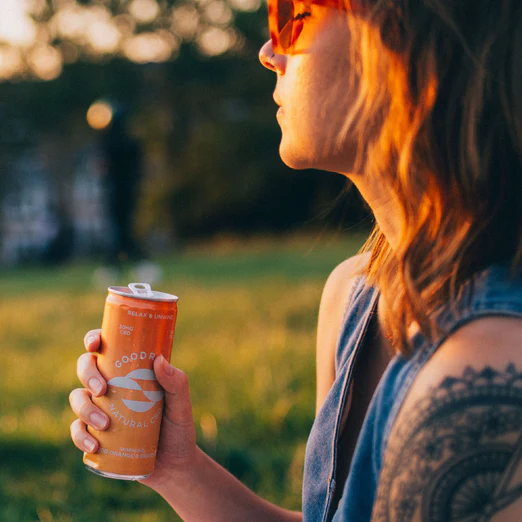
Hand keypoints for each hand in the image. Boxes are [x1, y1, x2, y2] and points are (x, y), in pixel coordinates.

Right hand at [69, 329, 197, 486]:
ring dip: (85, 409)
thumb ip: (177, 383)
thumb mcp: (181, 404)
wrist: (175, 465)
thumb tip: (159, 359)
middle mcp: (112, 385)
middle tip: (102, 389)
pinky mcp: (95, 434)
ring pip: (78, 398)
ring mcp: (101, 409)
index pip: (106, 347)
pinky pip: (77, 430)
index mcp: (130, 370)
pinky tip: (94, 445)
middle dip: (88, 374)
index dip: (94, 339)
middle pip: (86, 367)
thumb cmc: (178, 427)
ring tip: (105, 424)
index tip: (94, 345)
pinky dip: (80, 436)